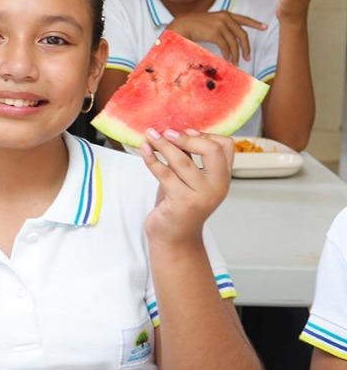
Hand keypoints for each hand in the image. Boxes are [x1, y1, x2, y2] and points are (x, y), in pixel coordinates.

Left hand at [139, 128, 233, 246]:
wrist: (174, 237)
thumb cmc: (179, 204)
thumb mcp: (188, 179)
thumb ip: (188, 159)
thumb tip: (173, 131)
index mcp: (223, 177)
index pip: (226, 146)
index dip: (206, 135)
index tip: (186, 131)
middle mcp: (218, 186)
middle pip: (211, 150)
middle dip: (187, 138)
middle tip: (166, 132)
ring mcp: (201, 195)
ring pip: (183, 161)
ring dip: (163, 145)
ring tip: (150, 135)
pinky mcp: (182, 202)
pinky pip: (165, 173)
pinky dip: (152, 159)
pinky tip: (144, 150)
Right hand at [166, 11, 266, 63]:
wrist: (181, 25)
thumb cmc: (193, 26)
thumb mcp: (210, 22)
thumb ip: (221, 26)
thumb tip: (231, 39)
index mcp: (225, 14)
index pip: (244, 18)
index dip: (255, 23)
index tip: (264, 27)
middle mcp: (225, 18)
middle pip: (242, 34)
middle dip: (246, 47)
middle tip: (248, 57)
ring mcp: (220, 25)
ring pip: (235, 43)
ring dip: (236, 54)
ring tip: (235, 62)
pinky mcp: (215, 33)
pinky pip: (226, 47)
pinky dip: (228, 55)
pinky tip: (227, 59)